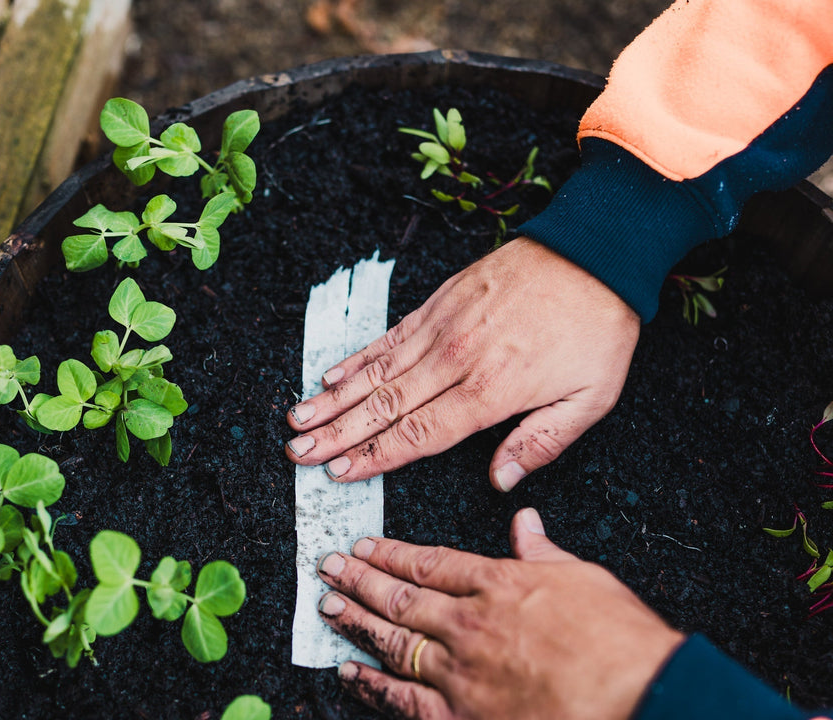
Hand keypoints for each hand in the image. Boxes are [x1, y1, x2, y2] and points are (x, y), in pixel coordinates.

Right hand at [285, 237, 639, 488]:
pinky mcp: (439, 301)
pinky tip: (331, 374)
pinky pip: (389, 336)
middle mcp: (456, 360)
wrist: (595, 250)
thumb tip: (502, 481)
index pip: (420, 434)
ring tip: (297, 418)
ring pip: (377, 372)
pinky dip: (357, 358)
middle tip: (297, 452)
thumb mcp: (591, 397)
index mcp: (491, 390)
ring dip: (333, 398)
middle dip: (337, 433)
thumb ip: (541, 442)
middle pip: (384, 406)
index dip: (375, 456)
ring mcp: (442, 327)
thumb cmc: (595, 327)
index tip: (339, 473)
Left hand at [316, 508, 684, 718]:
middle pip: (400, 596)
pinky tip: (347, 671)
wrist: (641, 699)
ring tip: (326, 606)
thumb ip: (542, 551)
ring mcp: (461, 671)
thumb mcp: (584, 578)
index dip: (390, 553)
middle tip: (327, 566)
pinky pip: (403, 698)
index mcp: (498, 583)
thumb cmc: (620, 641)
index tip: (364, 545)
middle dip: (358, 579)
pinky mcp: (462, 716)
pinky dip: (370, 684)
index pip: (429, 562)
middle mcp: (470, 623)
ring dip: (354, 621)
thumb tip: (525, 521)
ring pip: (392, 640)